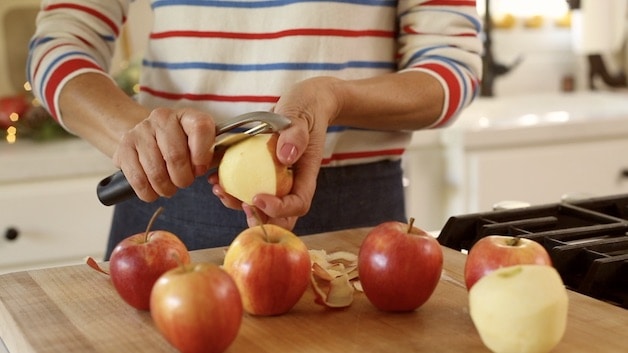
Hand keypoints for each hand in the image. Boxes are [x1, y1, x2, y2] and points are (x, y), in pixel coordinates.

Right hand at [113, 107, 217, 201]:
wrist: (146, 136)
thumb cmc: (180, 145)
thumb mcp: (200, 145)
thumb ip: (212, 154)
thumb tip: (219, 167)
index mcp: (187, 116)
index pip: (201, 128)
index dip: (203, 155)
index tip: (200, 169)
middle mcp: (162, 118)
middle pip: (176, 156)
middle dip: (183, 179)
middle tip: (184, 182)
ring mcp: (140, 132)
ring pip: (156, 172)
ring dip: (166, 188)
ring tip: (169, 187)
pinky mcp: (123, 148)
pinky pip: (138, 180)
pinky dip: (149, 192)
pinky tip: (154, 190)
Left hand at [210, 76, 340, 228]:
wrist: (303, 103)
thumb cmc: (305, 108)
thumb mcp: (301, 116)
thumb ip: (296, 134)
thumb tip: (285, 156)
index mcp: (305, 175)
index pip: (298, 204)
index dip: (279, 208)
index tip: (258, 197)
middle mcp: (292, 182)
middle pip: (280, 215)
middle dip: (258, 217)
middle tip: (238, 202)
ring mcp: (277, 180)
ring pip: (261, 207)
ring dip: (238, 204)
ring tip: (220, 190)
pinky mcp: (262, 174)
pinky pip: (248, 189)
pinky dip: (232, 190)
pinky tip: (215, 179)